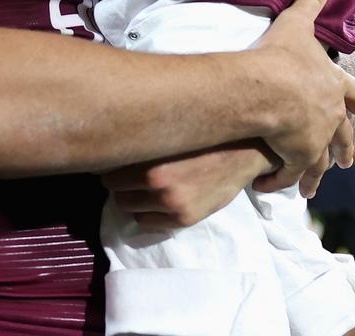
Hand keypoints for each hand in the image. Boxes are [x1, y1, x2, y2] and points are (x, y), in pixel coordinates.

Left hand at [101, 140, 279, 229]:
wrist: (244, 152)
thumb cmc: (206, 135)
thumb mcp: (173, 131)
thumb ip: (147, 140)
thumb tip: (116, 140)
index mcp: (153, 158)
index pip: (110, 170)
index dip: (110, 165)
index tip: (112, 160)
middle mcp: (159, 183)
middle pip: (116, 190)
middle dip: (118, 182)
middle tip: (126, 173)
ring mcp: (172, 204)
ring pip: (129, 208)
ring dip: (130, 198)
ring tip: (138, 187)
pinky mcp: (184, 219)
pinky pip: (146, 223)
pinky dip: (144, 213)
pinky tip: (152, 201)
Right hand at [250, 0, 354, 196]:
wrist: (266, 88)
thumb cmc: (281, 55)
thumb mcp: (297, 21)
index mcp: (333, 84)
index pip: (351, 94)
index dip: (353, 100)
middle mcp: (330, 115)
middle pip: (343, 133)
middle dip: (344, 145)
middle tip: (346, 158)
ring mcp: (316, 138)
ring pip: (321, 159)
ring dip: (317, 170)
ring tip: (311, 184)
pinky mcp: (297, 156)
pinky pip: (291, 173)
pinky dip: (282, 180)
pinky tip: (271, 185)